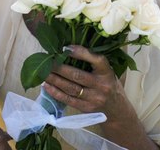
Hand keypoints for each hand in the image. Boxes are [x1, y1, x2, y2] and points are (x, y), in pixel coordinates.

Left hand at [43, 45, 157, 147]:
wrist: (117, 111)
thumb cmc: (108, 85)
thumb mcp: (107, 72)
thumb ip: (93, 63)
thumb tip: (68, 49)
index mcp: (107, 73)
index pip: (97, 60)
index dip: (81, 53)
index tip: (65, 48)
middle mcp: (102, 86)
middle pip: (77, 75)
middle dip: (59, 67)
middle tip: (46, 61)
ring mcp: (94, 98)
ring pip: (70, 87)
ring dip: (54, 79)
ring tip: (42, 72)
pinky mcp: (86, 108)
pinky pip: (68, 99)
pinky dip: (55, 92)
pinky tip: (46, 85)